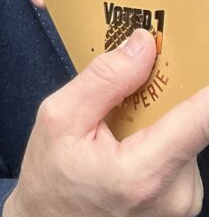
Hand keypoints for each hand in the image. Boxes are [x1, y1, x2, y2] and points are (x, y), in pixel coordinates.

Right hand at [3, 29, 208, 216]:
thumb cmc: (51, 178)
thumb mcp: (60, 118)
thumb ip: (104, 79)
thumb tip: (143, 44)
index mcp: (144, 174)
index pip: (200, 121)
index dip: (205, 88)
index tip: (200, 54)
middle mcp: (177, 193)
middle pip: (188, 118)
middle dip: (161, 92)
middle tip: (128, 86)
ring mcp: (184, 201)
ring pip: (183, 131)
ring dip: (156, 116)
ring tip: (116, 125)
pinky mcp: (184, 201)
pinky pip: (180, 149)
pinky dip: (156, 135)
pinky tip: (125, 143)